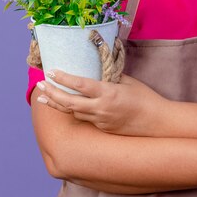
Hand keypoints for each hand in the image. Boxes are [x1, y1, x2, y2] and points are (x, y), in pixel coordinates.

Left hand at [36, 70, 166, 136]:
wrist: (156, 122)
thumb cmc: (145, 98)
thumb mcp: (128, 81)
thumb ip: (110, 76)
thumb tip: (98, 68)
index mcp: (108, 93)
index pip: (80, 85)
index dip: (63, 78)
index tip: (51, 71)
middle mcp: (101, 108)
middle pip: (69, 102)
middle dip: (52, 93)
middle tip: (40, 85)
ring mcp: (101, 120)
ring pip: (73, 112)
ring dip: (58, 104)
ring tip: (44, 96)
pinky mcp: (103, 128)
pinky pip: (85, 118)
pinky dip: (73, 111)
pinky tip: (66, 105)